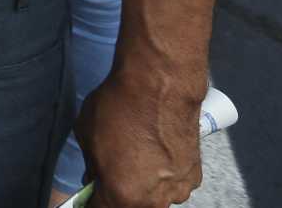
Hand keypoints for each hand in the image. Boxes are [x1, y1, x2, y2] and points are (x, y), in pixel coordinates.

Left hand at [74, 72, 202, 207]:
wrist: (161, 86)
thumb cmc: (118, 108)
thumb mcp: (86, 137)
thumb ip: (92, 167)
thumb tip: (95, 179)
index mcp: (122, 196)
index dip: (92, 200)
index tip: (90, 192)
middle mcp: (153, 201)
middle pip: (130, 207)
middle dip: (118, 194)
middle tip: (111, 172)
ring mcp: (178, 190)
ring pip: (153, 199)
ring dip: (143, 187)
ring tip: (137, 158)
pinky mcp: (195, 176)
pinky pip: (172, 184)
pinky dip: (163, 175)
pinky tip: (156, 153)